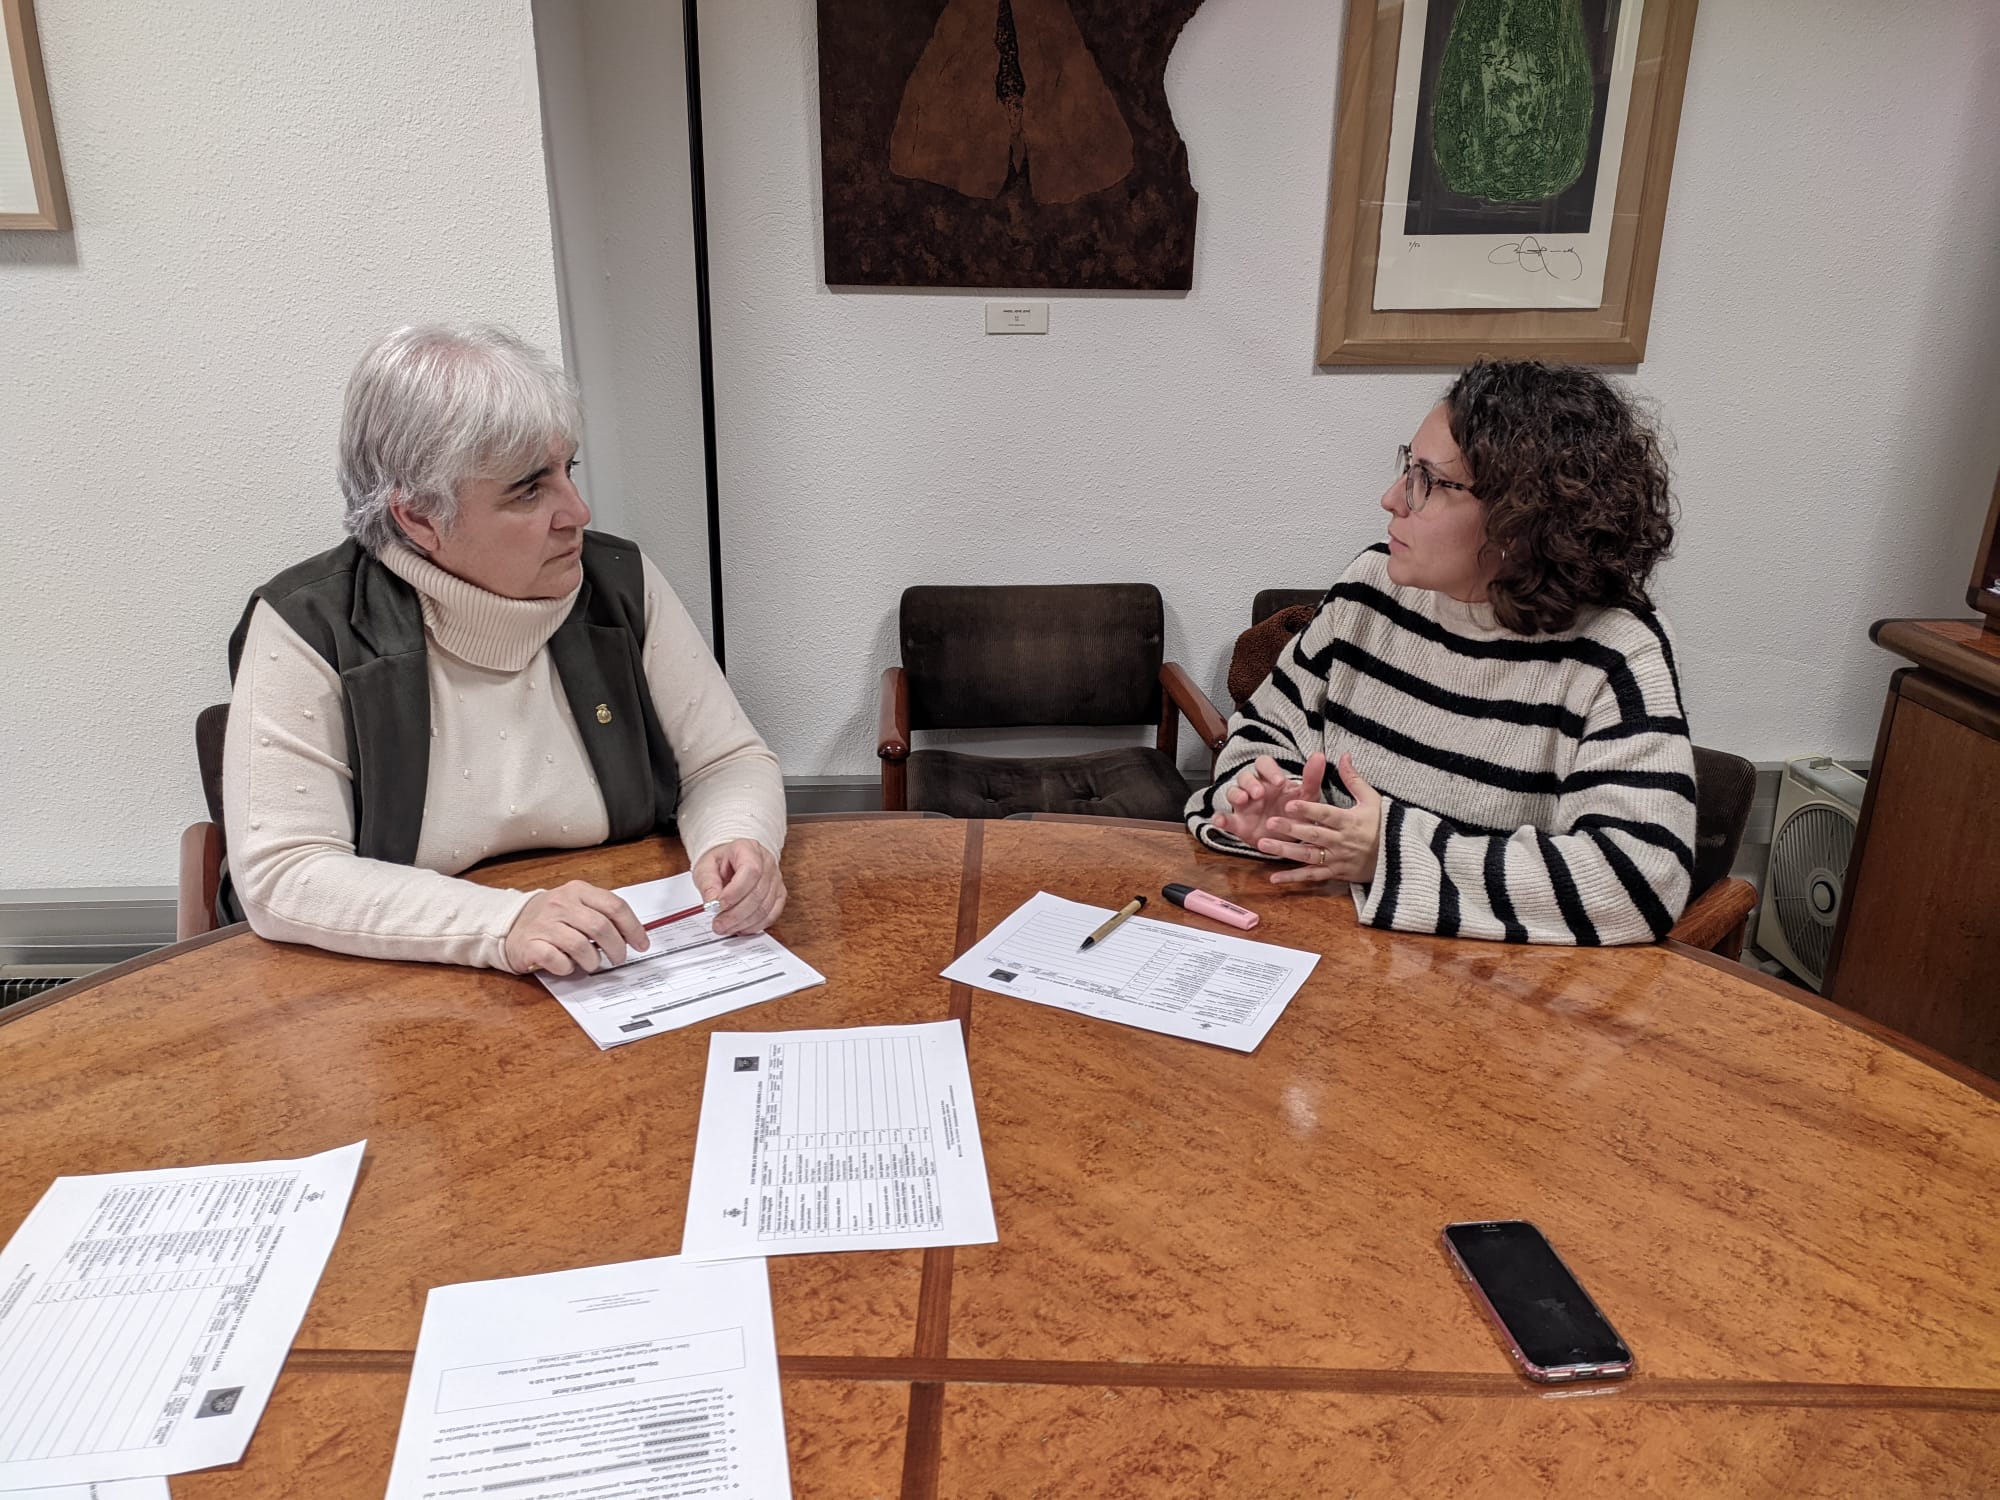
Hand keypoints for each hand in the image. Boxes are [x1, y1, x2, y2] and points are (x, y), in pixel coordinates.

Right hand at [504, 881, 647, 975]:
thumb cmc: (552, 918)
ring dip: (592, 960)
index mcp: (578, 890)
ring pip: (580, 945)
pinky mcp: (530, 944)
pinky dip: (567, 967)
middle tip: (618, 959)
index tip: (641, 944)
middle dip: (616, 948)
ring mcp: (544, 923)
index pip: (615, 906)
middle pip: (601, 927)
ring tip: (592, 963)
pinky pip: (556, 959)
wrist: (510, 924)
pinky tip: (568, 966)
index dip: (633, 928)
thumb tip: (632, 935)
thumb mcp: (577, 905)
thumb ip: (602, 914)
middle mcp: (561, 903)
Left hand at [692, 839, 786, 935]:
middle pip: (758, 892)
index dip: (736, 891)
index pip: (751, 870)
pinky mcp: (779, 894)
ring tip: (725, 928)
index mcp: (748, 849)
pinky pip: (771, 915)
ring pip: (765, 907)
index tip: (719, 905)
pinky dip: (755, 925)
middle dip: (736, 913)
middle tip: (718, 924)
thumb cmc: (720, 863)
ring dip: (743, 922)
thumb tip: (712, 903)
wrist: (731, 862)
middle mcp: (767, 862)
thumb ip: (707, 884)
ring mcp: (775, 879)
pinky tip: (740, 928)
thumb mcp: (705, 867)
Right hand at [1214, 752, 1327, 849]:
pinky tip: (1219, 821)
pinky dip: (1219, 818)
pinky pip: (1225, 818)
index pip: (1264, 764)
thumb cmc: (1297, 813)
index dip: (1269, 770)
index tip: (1279, 782)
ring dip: (1235, 794)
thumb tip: (1319, 756)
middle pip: (1245, 776)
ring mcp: (1245, 807)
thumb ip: (1312, 778)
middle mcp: (1255, 790)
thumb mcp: (1308, 797)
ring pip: (1233, 792)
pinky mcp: (1238, 824)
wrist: (1292, 840)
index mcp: (1271, 780)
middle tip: (1260, 793)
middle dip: (1250, 782)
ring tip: (1242, 801)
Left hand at [1255, 754, 1383, 884]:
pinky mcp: (1336, 874)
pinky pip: (1312, 877)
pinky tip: (1273, 878)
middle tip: (1270, 822)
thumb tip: (1344, 755)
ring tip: (1263, 845)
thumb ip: (1354, 779)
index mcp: (1349, 821)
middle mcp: (1342, 841)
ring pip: (1308, 856)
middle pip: (1313, 835)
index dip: (1308, 809)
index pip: (1326, 814)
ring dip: (1285, 852)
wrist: (1398, 858)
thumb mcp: (1372, 800)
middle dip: (1291, 829)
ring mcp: (1337, 859)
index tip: (1290, 803)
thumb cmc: (1382, 825)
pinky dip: (1293, 878)